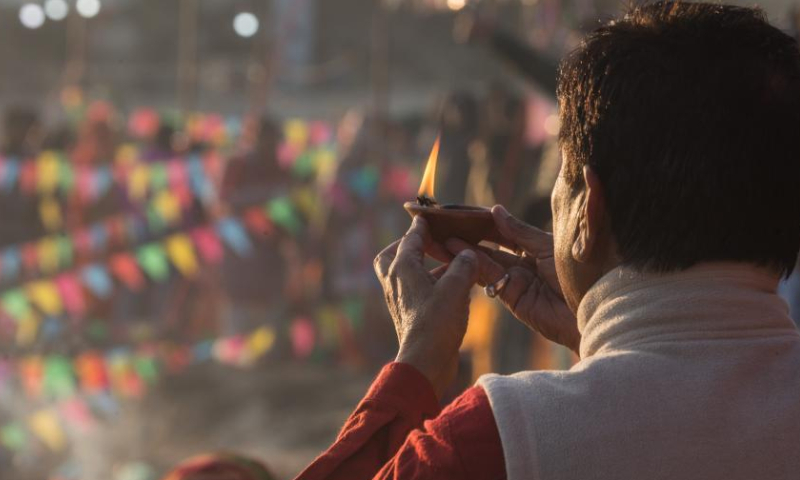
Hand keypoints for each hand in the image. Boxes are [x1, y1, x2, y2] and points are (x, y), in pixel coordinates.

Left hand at [374, 216, 478, 398]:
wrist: (425, 363)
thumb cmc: (437, 323)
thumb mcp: (456, 288)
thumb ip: (463, 265)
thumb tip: (467, 254)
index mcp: (402, 268)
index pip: (411, 237)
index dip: (422, 224)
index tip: (429, 215)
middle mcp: (395, 281)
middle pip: (393, 255)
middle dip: (409, 245)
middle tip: (428, 241)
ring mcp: (400, 299)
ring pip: (405, 273)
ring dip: (424, 266)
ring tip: (450, 263)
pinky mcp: (409, 315)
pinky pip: (417, 290)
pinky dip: (431, 283)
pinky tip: (453, 287)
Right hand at [445, 205, 580, 352]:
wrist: (594, 310)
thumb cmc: (580, 273)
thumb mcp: (547, 246)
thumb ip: (519, 231)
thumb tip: (495, 210)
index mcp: (536, 245)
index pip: (503, 229)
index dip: (481, 220)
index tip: (460, 212)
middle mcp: (524, 262)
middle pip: (489, 245)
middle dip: (466, 236)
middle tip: (441, 225)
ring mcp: (517, 280)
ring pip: (484, 261)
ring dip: (461, 250)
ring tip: (439, 238)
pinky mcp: (512, 298)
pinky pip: (488, 277)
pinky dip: (471, 264)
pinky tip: (455, 251)